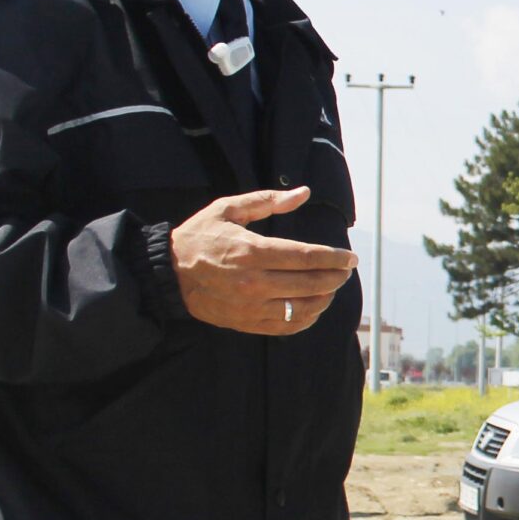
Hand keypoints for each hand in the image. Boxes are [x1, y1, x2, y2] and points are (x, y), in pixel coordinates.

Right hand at [170, 186, 357, 334]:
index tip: (350, 258)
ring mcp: (251, 306)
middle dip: (335, 277)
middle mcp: (253, 282)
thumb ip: (267, 200)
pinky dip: (307, 319)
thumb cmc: (200, 236)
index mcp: (251, 251)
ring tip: (332, 287)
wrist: (168, 273)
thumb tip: (304, 193)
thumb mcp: (228, 209)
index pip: (306, 257)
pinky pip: (287, 326)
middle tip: (346, 271)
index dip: (334, 258)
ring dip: (325, 298)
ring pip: (303, 308)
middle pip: (311, 283)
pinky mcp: (246, 322)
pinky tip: (314, 307)